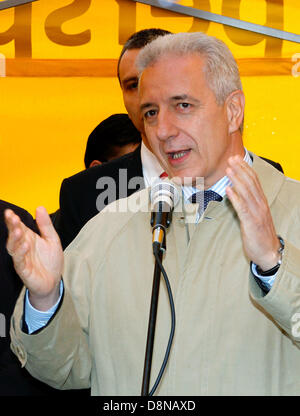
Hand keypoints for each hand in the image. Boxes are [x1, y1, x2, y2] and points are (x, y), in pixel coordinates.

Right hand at [5, 206, 62, 310]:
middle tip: (11, 218)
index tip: (10, 212)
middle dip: (12, 227)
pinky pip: (19, 261)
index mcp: (28, 238)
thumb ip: (45, 225)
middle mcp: (23, 247)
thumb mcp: (52, 239)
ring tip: (17, 231)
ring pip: (13, 247)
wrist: (54, 281)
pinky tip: (24, 245)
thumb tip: (39, 207)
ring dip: (14, 239)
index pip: (18, 226)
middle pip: (14, 235)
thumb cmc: (51, 260)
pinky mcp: (24, 270)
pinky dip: (21, 253)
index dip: (13, 219)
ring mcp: (22, 258)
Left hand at [226, 155, 280, 270]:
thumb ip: (248, 203)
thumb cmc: (260, 234)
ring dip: (236, 180)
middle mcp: (260, 204)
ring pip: (246, 192)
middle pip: (250, 183)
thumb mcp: (255, 215)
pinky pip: (242, 208)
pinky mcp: (251, 222)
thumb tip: (236, 190)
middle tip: (231, 159)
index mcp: (261, 201)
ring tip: (228, 170)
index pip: (254, 180)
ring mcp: (256, 213)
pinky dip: (235, 198)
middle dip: (240, 170)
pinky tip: (228, 190)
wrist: (269, 252)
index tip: (236, 159)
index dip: (245, 168)